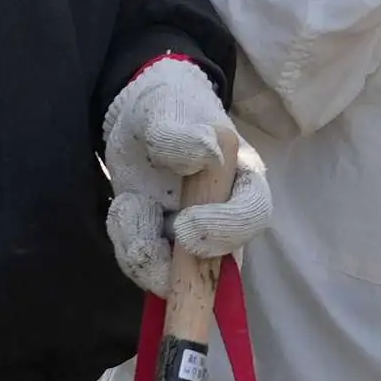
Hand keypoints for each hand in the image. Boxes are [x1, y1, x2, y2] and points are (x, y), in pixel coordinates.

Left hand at [102, 57, 273, 294]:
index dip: (225, 228)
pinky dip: (127, 239)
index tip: (184, 226)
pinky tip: (127, 205)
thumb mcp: (166, 110)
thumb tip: (207, 154)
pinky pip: (145, 263)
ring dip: (139, 244)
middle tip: (141, 237)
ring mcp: (195, 238)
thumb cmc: (167, 108)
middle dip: (173, 263)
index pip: (252, 213)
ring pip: (174, 272)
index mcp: (243, 178)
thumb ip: (180, 133)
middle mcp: (226, 216)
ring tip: (128, 203)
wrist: (141, 120)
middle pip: (217, 263)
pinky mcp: (164, 246)